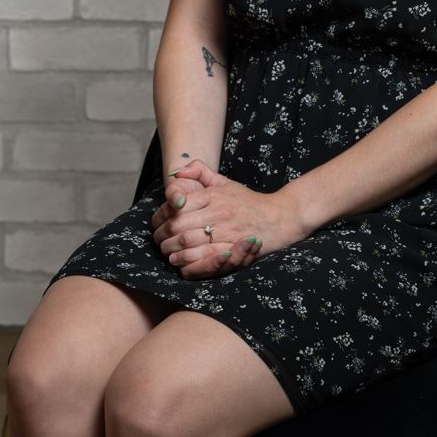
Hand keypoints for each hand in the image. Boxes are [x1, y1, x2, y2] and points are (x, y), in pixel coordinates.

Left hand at [150, 158, 306, 280]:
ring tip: (168, 254)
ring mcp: (227, 231)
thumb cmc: (248, 202)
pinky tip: (182, 265)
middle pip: (180, 226)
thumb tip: (177, 172)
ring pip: (189, 243)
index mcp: (214, 195)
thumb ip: (200, 172)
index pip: (178, 205)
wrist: (279, 217)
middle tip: (159, 242)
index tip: (157, 224)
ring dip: (173, 252)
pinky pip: (205, 259)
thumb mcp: (224, 182)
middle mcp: (220, 211)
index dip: (162, 216)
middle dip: (164, 237)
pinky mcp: (235, 250)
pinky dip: (189, 264)